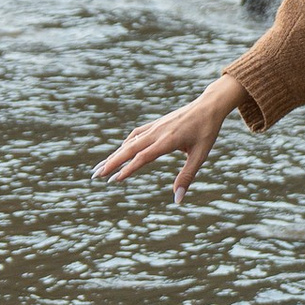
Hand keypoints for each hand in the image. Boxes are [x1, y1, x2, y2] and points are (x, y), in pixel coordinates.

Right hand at [94, 77, 243, 198]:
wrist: (209, 105)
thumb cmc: (207, 131)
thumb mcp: (201, 155)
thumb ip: (187, 176)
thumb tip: (178, 199)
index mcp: (167, 141)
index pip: (143, 157)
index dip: (128, 169)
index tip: (114, 180)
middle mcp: (157, 133)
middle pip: (129, 149)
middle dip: (111, 162)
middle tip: (95, 175)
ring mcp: (155, 126)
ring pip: (129, 142)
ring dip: (114, 154)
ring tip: (101, 167)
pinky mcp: (156, 123)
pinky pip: (136, 134)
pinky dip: (125, 144)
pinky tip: (120, 150)